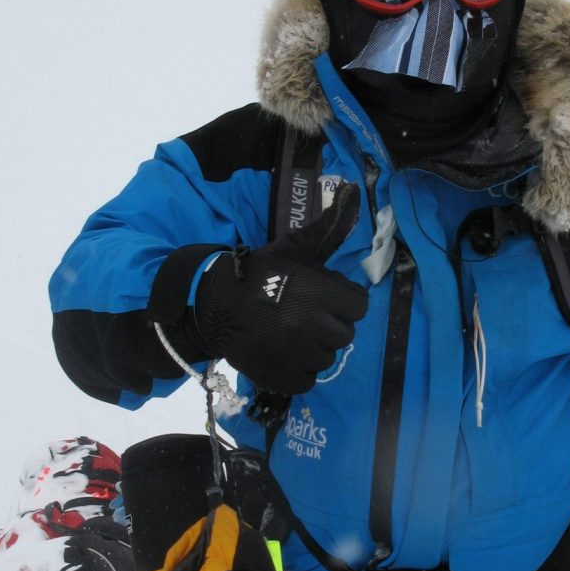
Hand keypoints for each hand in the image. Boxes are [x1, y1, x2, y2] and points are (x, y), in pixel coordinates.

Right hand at [194, 183, 367, 394]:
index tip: (323, 298)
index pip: (358, 305)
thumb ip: (325, 229)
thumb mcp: (292, 248)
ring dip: (313, 347)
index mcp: (317, 291)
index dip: (342, 300)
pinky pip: (307, 380)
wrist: (211, 302)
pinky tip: (283, 352)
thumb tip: (350, 190)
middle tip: (303, 315)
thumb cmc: (259, 272)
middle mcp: (309, 325)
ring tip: (290, 332)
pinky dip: (298, 370)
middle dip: (328, 324)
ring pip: (326, 357)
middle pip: (344, 333)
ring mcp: (294, 354)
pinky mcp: (279, 376)